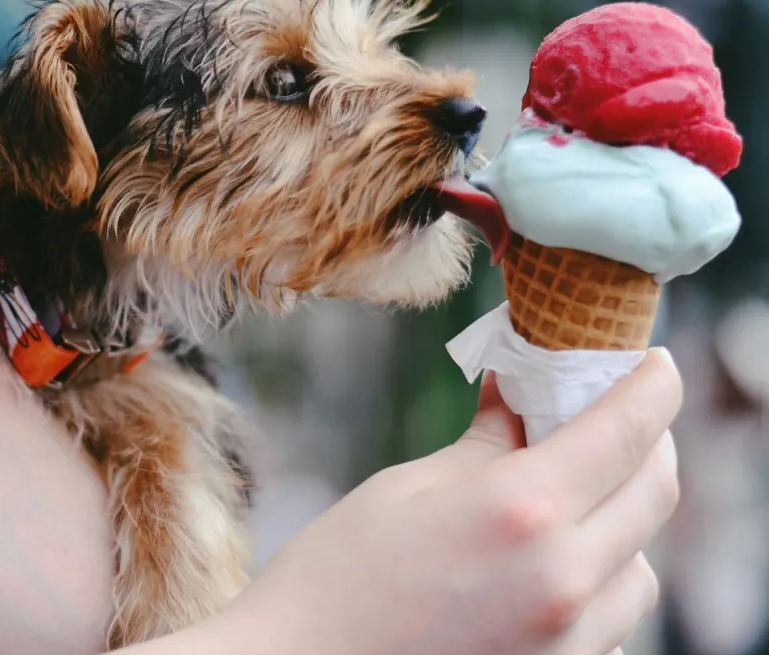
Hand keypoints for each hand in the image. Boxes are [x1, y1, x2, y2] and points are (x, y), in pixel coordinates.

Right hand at [124, 352, 680, 654]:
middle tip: (611, 415)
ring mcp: (568, 638)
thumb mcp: (406, 488)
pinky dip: (599, 577)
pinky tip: (547, 560)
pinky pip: (612, 616)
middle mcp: (563, 579)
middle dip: (645, 442)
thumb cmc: (335, 577)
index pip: (626, 431)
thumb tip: (521, 392)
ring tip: (569, 498)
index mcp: (520, 511)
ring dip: (621, 518)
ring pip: (641, 564)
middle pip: (654, 492)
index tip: (652, 362)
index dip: (651, 385)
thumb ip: (486, 443)